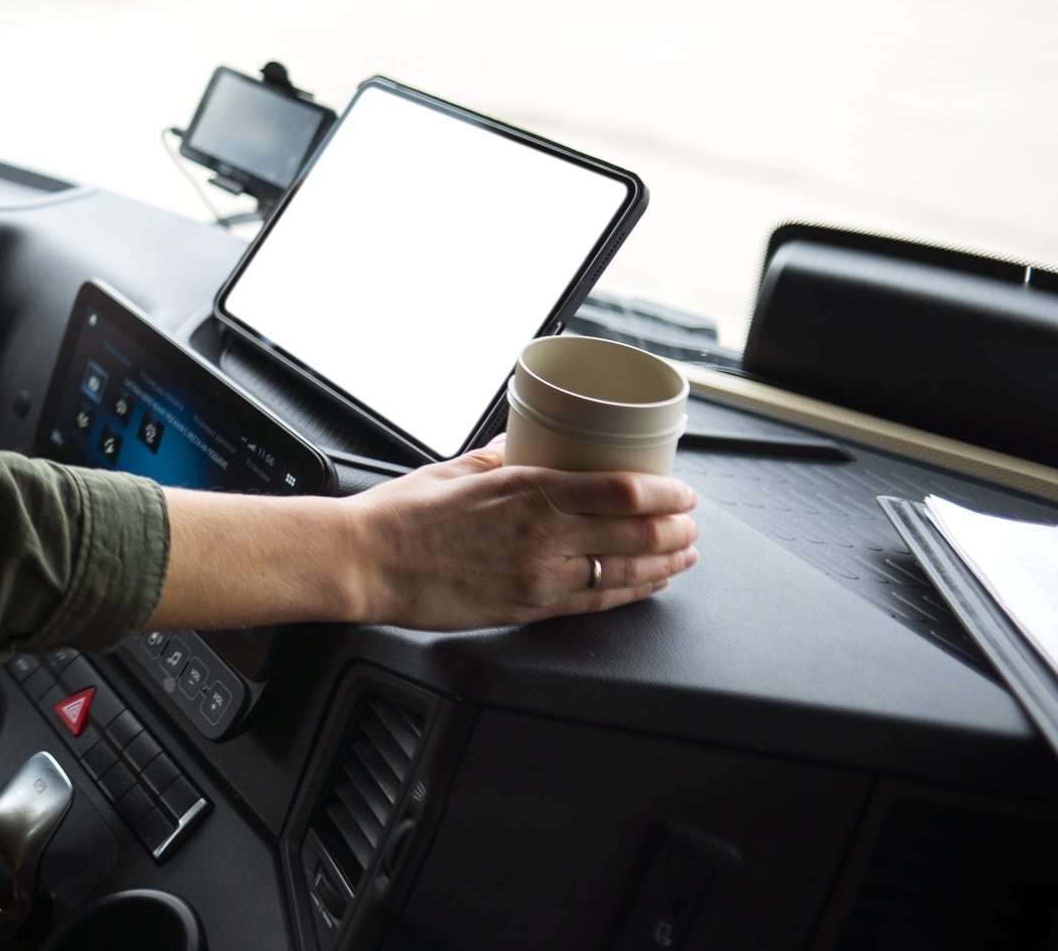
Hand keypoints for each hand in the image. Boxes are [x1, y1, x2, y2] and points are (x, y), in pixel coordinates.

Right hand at [339, 439, 701, 628]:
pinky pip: (596, 603)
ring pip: (625, 573)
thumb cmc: (401, 514)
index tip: (681, 490)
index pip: (622, 491)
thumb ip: (502, 460)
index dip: (666, 492)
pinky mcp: (528, 609)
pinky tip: (647, 585)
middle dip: (676, 529)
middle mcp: (543, 536)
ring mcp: (539, 577)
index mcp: (528, 491)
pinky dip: (631, 593)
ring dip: (665, 563)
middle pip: (637, 534)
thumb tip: (528, 447)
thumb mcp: (458, 469)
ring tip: (683, 555)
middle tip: (691, 523)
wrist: (367, 562)